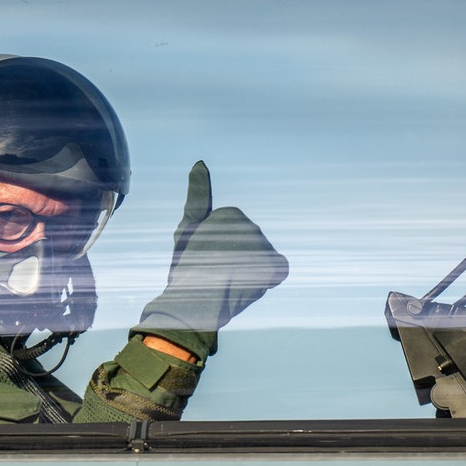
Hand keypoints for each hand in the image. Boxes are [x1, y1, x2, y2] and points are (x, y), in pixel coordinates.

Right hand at [134, 161, 287, 359]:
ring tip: (227, 281)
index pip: (234, 230)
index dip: (218, 247)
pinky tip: (251, 284)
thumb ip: (198, 195)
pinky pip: (278, 270)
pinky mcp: (274, 267)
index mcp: (231, 214)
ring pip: (262, 258)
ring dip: (250, 270)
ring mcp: (264, 248)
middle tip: (215, 271)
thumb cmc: (186, 267)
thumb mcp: (187, 229)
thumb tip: (200, 162)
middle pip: (250, 244)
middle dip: (236, 258)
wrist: (193, 302)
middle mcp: (251, 226)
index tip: (205, 257)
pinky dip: (269, 278)